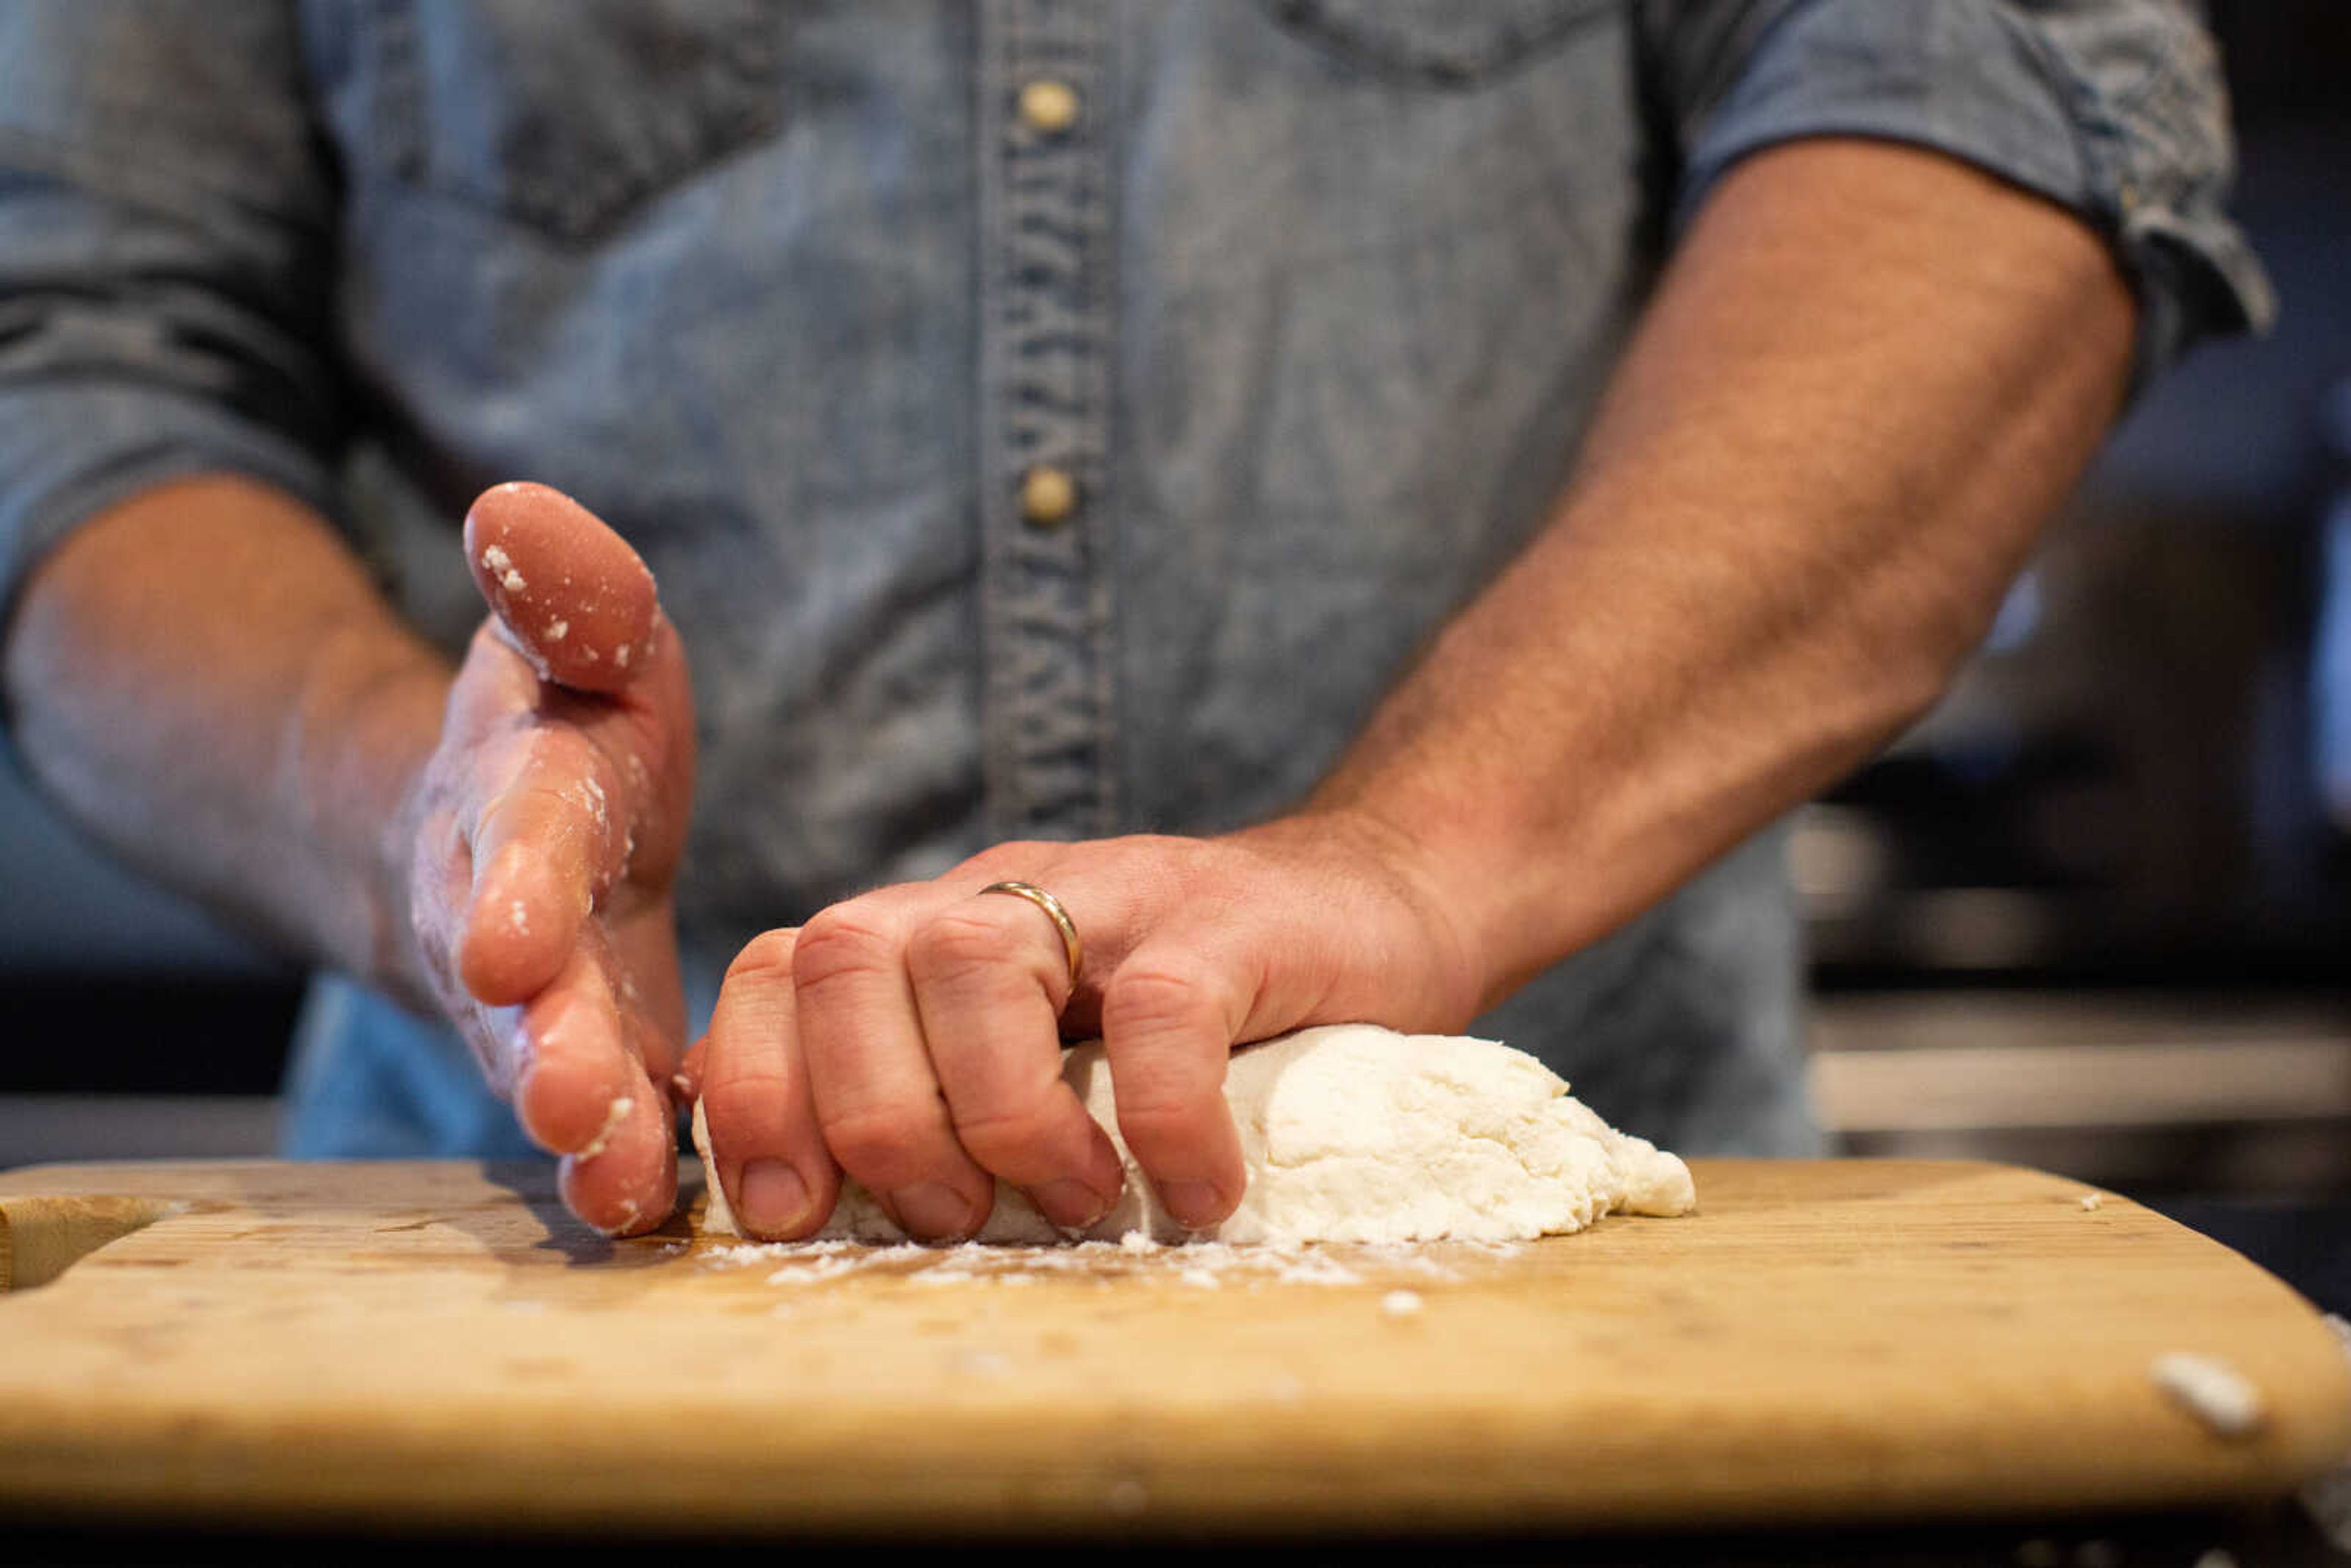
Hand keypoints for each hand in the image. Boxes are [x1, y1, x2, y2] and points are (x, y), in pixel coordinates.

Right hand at [398, 483, 695, 1234]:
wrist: (529, 831)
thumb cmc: (578, 721)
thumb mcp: (582, 640)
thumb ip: (567, 592)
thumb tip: (517, 506)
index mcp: (518, 796)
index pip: (513, 836)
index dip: (509, 888)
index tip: (505, 941)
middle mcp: (507, 915)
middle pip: (516, 984)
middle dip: (536, 1037)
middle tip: (565, 1094)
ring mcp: (539, 1007)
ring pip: (545, 1070)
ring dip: (579, 1125)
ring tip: (614, 1179)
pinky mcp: (589, 1064)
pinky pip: (599, 1118)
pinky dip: (620, 1162)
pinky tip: (650, 1211)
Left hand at [688, 815, 1481, 1240]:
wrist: (1375, 902)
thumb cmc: (1196, 1016)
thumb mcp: (1045, 1046)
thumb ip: (938, 1091)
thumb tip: (803, 1204)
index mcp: (935, 929)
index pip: (776, 966)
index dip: (752, 1089)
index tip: (790, 1214)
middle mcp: (1003, 894)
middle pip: (843, 955)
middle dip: (869, 1117)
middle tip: (956, 1215)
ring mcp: (1116, 896)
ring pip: (972, 965)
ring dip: (1002, 1117)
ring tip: (1078, 1201)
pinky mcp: (1228, 921)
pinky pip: (1160, 1012)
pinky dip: (1163, 1122)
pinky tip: (1196, 1194)